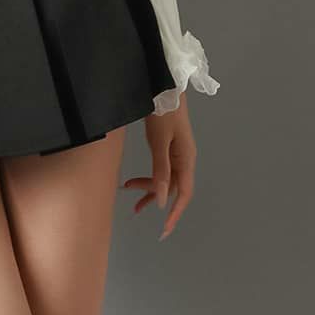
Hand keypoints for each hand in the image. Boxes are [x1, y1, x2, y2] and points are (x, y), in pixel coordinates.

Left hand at [120, 99, 195, 239]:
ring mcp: (177, 153)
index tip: (164, 229)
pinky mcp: (168, 147)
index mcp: (186, 159)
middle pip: (173, 187)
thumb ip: (161, 171)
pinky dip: (148, 175)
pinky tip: (133, 180)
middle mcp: (185, 158)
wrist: (164, 85)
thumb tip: (162, 200)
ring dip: (148, 188)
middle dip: (155, 199)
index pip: (184, 193)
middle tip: (135, 210)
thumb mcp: (159, 143)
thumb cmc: (163, 111)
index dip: (175, 213)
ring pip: (165, 178)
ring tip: (128, 193)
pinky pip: (161, 168)